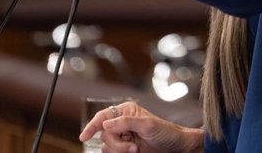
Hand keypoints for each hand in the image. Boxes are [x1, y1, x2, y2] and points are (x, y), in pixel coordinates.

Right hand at [79, 101, 203, 152]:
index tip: (84, 137)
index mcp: (126, 111)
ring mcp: (123, 137)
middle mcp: (121, 123)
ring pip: (107, 147)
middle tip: (132, 148)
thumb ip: (126, 122)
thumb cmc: (166, 132)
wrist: (177, 148)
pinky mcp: (126, 150)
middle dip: (116, 144)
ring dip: (120, 151)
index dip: (92, 126)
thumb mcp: (147, 125)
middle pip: (104, 135)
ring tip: (136, 151)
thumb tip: (105, 124)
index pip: (103, 117)